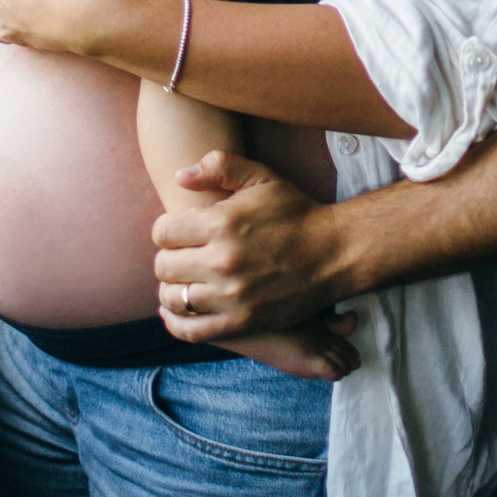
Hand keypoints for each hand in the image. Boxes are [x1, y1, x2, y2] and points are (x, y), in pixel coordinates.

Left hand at [152, 152, 354, 342]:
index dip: (167, 229)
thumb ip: (219, 166)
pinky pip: (191, 330)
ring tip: (184, 281)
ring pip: (173, 298)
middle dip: (169, 257)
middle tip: (184, 255)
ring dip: (172, 288)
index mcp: (222, 223)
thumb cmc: (296, 212)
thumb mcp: (262, 177)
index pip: (162, 232)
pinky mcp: (241, 322)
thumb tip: (179, 175)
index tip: (179, 232)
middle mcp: (222, 261)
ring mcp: (231, 296)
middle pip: (163, 265)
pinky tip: (179, 310)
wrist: (335, 253)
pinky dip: (177, 322)